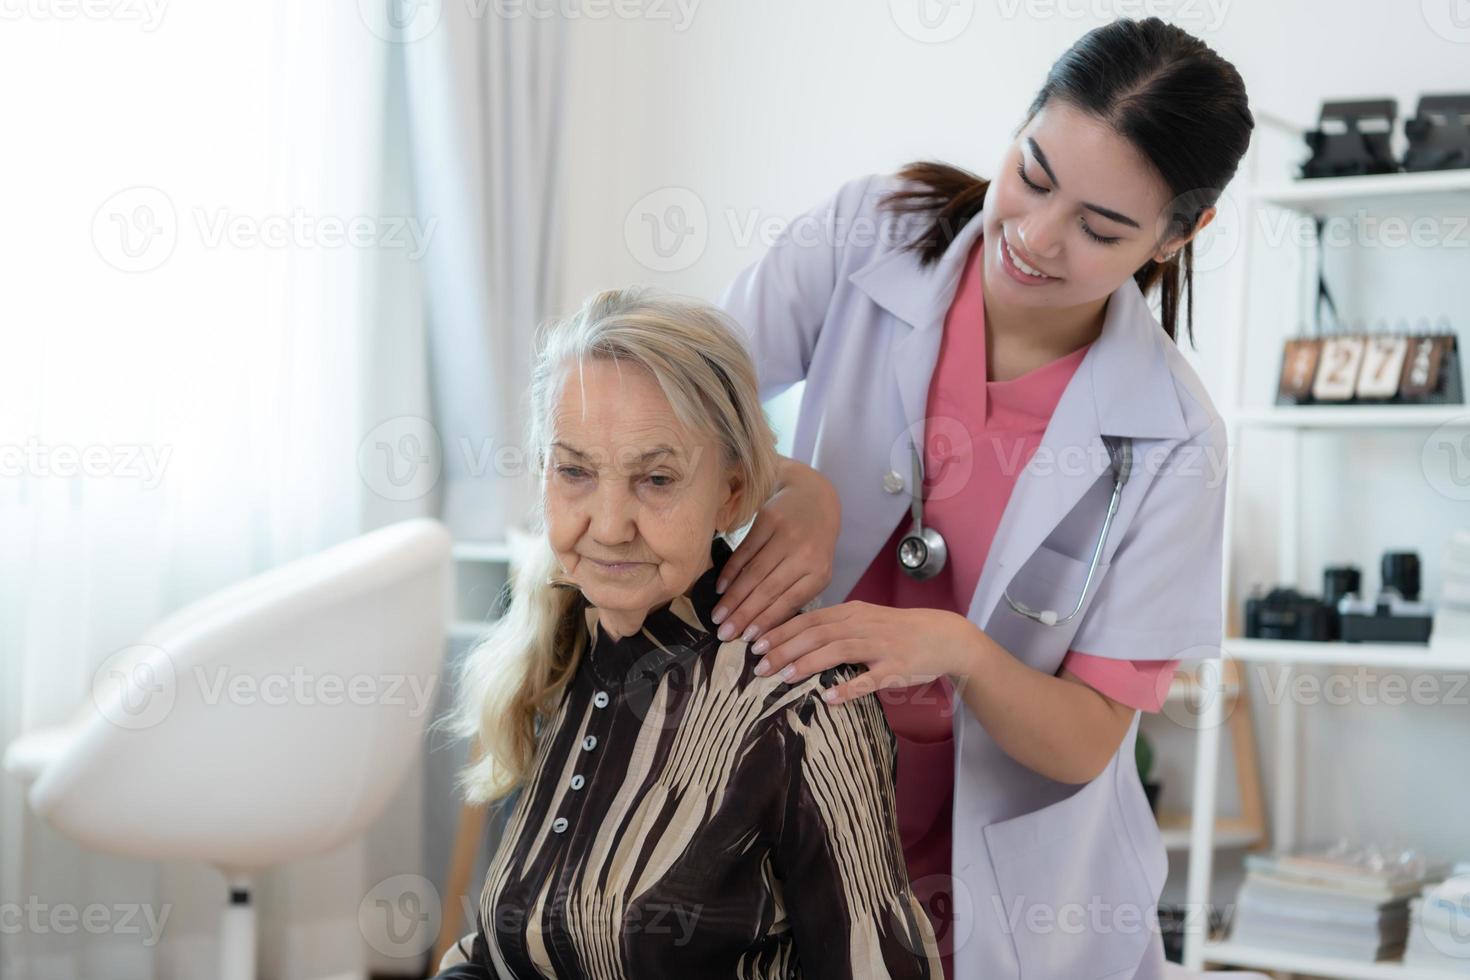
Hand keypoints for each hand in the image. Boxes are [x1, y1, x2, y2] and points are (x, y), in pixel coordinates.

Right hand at [711, 458, 839, 643]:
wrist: (813, 497)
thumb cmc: (813, 542)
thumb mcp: (814, 569)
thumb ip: (794, 594)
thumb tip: (762, 629)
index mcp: (819, 573)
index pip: (788, 603)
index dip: (766, 622)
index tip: (748, 642)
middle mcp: (805, 554)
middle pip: (768, 590)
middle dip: (744, 616)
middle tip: (724, 635)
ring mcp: (786, 535)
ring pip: (754, 573)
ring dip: (733, 598)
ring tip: (717, 617)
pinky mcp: (768, 519)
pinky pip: (745, 551)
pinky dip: (730, 572)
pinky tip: (720, 588)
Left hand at [747, 601, 981, 703]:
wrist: (943, 636)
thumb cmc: (898, 631)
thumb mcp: (864, 620)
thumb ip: (834, 628)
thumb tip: (797, 641)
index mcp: (852, 612)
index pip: (809, 618)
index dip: (780, 630)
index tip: (755, 642)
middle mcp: (862, 625)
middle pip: (817, 633)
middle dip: (784, 647)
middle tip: (759, 663)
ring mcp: (880, 646)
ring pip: (838, 650)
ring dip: (807, 663)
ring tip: (783, 676)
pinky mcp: (896, 668)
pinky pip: (869, 679)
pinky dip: (848, 688)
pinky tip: (829, 698)